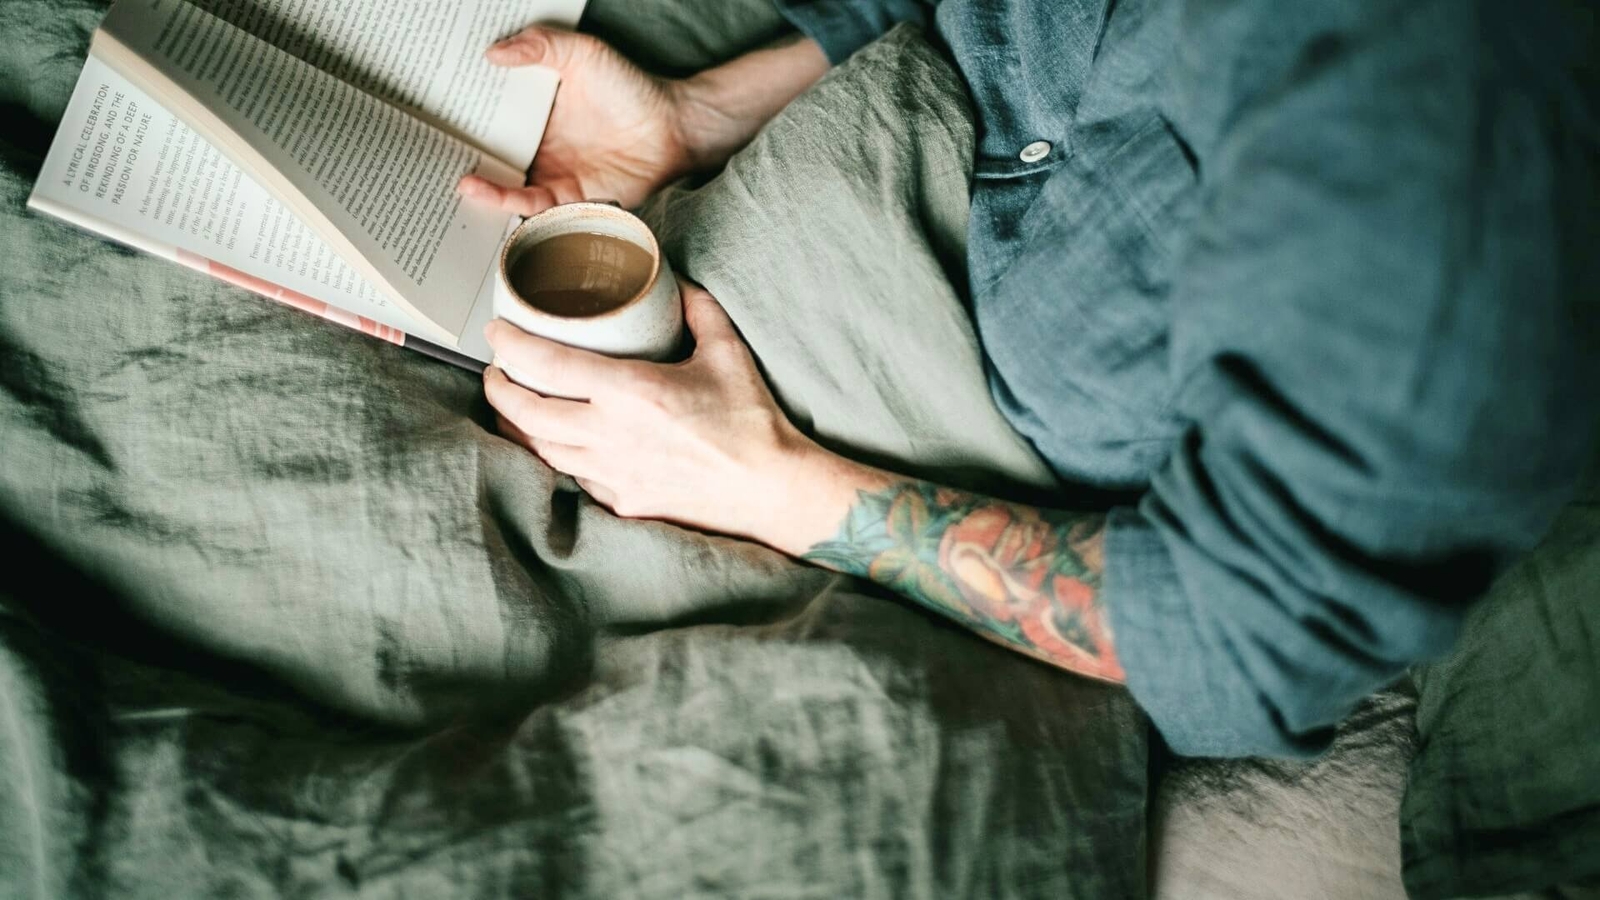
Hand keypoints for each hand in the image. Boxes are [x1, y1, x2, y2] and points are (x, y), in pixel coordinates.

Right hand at [458, 27, 693, 215]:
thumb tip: (493, 53)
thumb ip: (540, 47)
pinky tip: (491, 196)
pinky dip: (512, 206)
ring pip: (507, 191)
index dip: (463, 125)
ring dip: (483, 192)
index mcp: (533, 119)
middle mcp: (537, 152)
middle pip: (491, 162)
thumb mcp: (582, 54)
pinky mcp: (570, 201)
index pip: (489, 125)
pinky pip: (536, 209)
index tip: (435, 122)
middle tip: (434, 161)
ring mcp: (552, 178)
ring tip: (460, 183)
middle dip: (462, 164)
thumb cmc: (630, 87)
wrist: (673, 127)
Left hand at [483, 280, 856, 547]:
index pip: (547, 364)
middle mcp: (611, 435)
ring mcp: (612, 473)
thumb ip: (697, 309)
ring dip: (516, 423)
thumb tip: (676, 281)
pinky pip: (570, 474)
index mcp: (631, 391)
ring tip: (511, 402)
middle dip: (499, 387)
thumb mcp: (727, 351)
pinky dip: (551, 453)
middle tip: (496, 367)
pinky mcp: (622, 500)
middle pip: (527, 411)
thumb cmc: (750, 420)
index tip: (496, 331)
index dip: (511, 345)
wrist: (769, 489)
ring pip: (540, 448)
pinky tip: (551, 441)